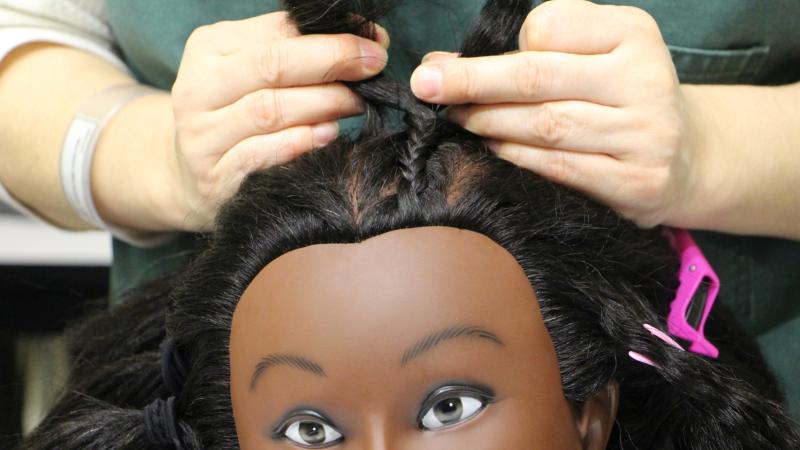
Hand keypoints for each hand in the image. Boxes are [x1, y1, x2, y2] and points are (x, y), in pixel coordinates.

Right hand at [167, 12, 388, 230]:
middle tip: (374, 66)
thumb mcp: (251, 73)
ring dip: (323, 103)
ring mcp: (202, 136)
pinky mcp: (214, 178)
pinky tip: (328, 135)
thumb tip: (368, 39)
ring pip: (269, 110)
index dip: (331, 35)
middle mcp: (198, 89)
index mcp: (208, 49)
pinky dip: (299, 143)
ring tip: (356, 102)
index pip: (276, 31)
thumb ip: (298, 52)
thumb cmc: (235, 114)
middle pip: (271, 66)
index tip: (375, 42)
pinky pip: (259, 155)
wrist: (189, 176)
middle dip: (332, 61)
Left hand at [411, 0, 696, 227]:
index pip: (550, 27)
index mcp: (634, 34)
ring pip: (545, 126)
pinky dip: (515, 159)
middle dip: (472, 81)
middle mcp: (645, 80)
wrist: (684, 156)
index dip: (503, 46)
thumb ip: (535, 49)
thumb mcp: (596, 52)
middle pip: (538, 77)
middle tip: (426, 85)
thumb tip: (442, 63)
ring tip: (455, 120)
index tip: (462, 60)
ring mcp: (645, 135)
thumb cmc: (619, 94)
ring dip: (488, 123)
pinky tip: (489, 151)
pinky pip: (559, 169)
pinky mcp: (636, 184)